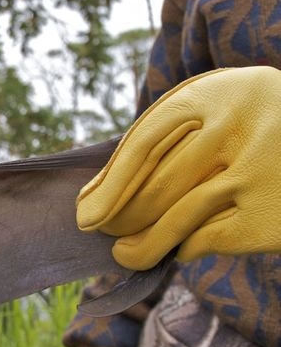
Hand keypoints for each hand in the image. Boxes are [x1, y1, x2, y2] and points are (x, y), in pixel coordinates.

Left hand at [76, 66, 280, 269]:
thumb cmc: (256, 130)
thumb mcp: (221, 111)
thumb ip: (170, 137)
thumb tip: (100, 195)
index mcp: (215, 93)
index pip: (142, 144)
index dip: (108, 185)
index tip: (85, 213)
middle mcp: (238, 127)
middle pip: (156, 184)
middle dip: (120, 217)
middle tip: (103, 231)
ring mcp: (260, 171)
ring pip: (177, 217)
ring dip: (142, 245)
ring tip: (123, 253)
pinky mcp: (272, 214)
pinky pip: (208, 238)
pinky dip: (186, 248)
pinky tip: (179, 248)